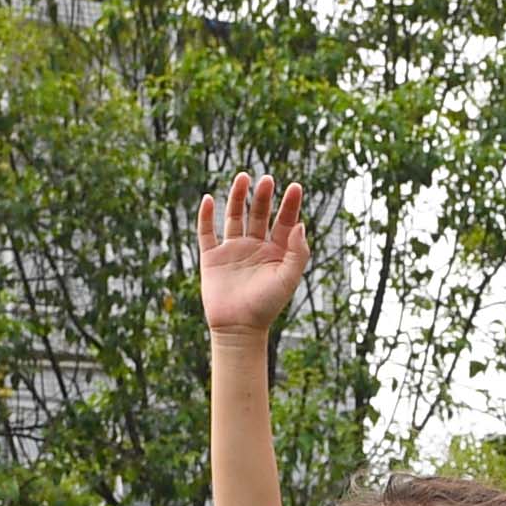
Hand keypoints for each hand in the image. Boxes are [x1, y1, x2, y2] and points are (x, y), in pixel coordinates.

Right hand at [199, 171, 309, 335]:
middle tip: (268, 180)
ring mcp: (233, 250)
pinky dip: (205, 216)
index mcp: (276, 251)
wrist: (239, 328)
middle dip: (264, 197)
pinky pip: (207, 233)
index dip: (290, 204)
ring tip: (243, 177)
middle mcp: (255, 246)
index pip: (285, 221)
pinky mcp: (212, 257)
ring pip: (234, 217)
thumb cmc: (267, 306)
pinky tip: (207, 199)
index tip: (295, 187)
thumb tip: (299, 224)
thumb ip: (297, 252)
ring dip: (237, 197)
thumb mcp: (288, 279)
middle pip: (260, 214)